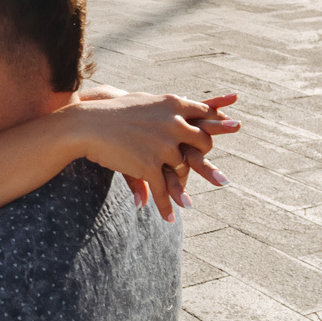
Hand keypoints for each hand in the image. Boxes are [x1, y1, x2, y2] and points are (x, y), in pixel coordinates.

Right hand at [74, 93, 239, 220]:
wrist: (87, 124)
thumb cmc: (111, 111)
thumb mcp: (142, 102)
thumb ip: (161, 108)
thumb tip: (171, 103)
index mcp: (173, 105)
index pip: (203, 113)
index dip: (218, 121)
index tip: (235, 124)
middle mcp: (173, 123)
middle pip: (201, 142)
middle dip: (205, 158)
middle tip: (215, 173)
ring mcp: (163, 145)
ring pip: (183, 170)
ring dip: (185, 191)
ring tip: (189, 205)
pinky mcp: (149, 164)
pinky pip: (162, 189)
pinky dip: (166, 205)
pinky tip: (169, 218)